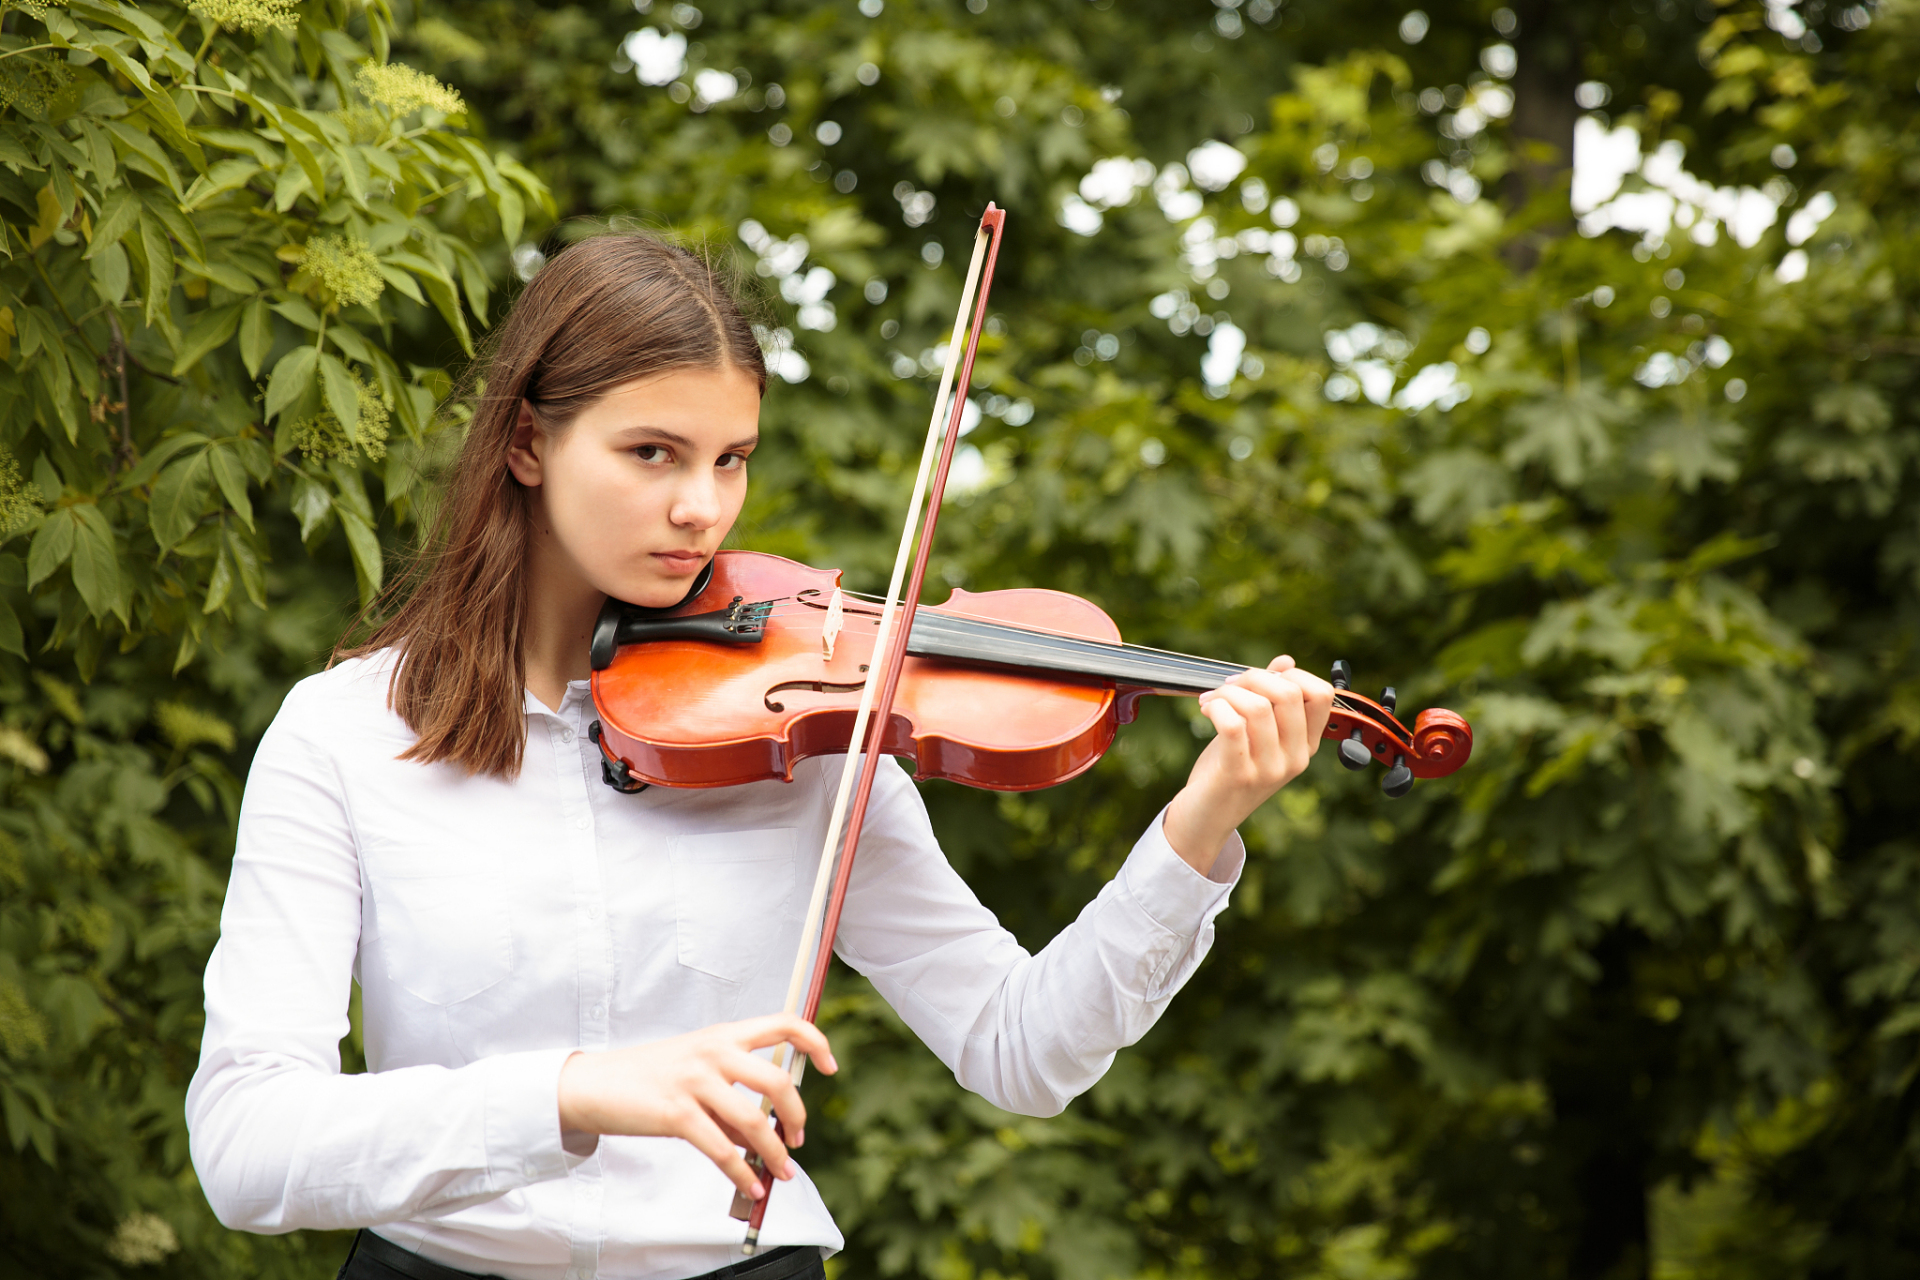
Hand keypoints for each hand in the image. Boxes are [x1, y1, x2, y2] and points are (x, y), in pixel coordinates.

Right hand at [556, 1014, 836, 1201]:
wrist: (595, 1084)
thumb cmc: (649, 1077)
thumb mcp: (697, 1073)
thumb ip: (732, 1098)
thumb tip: (763, 1139)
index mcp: (723, 1035)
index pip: (784, 1022)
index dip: (815, 1042)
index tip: (831, 1066)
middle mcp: (714, 1051)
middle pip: (777, 1080)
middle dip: (797, 1115)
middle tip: (798, 1138)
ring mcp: (695, 1080)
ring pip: (754, 1120)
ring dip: (775, 1152)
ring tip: (782, 1171)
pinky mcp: (677, 1112)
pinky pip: (721, 1149)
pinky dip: (741, 1173)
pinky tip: (749, 1186)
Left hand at [1162, 655, 1334, 873]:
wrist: (1204, 819)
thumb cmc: (1228, 770)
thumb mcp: (1255, 733)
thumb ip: (1271, 698)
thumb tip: (1285, 662)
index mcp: (1306, 745)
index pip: (1322, 694)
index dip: (1290, 675)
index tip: (1260, 680)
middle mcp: (1295, 758)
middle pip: (1288, 693)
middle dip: (1252, 677)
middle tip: (1227, 688)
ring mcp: (1269, 769)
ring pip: (1256, 706)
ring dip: (1227, 693)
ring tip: (1211, 701)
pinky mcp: (1239, 774)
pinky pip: (1232, 725)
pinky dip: (1216, 707)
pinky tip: (1206, 710)